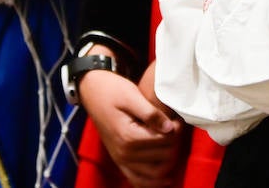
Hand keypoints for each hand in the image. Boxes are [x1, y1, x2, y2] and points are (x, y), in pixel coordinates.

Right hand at [79, 68, 181, 187]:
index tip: (177, 119)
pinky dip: (152, 182)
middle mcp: (124, 153)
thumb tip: (170, 129)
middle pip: (162, 157)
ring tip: (173, 144)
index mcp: (128, 136)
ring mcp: (121, 160)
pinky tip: (166, 179)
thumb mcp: (132, 95)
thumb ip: (151, 113)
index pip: (164, 142)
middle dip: (174, 144)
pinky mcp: (120, 161)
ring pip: (155, 173)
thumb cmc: (112, 90)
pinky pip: (138, 180)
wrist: (92, 92)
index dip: (176, 130)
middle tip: (176, 128)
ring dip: (168, 162)